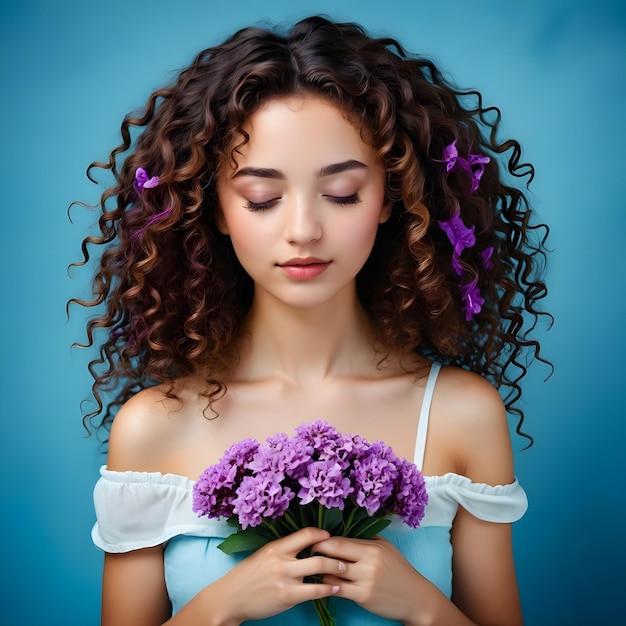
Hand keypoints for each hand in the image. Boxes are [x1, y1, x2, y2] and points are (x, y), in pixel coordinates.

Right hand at [214, 527, 343, 623]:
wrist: (230, 598)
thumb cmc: (247, 576)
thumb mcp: (263, 555)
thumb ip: (283, 550)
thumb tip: (305, 545)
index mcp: (276, 546)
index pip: (305, 534)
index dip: (321, 534)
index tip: (330, 537)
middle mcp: (282, 559)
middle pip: (317, 552)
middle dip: (335, 554)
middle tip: (344, 556)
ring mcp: (285, 578)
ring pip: (319, 569)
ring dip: (336, 569)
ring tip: (344, 570)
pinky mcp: (287, 597)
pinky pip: (314, 592)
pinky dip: (328, 589)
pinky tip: (335, 588)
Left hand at [312, 534, 427, 622]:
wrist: (415, 598)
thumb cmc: (399, 570)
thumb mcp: (385, 548)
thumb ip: (366, 539)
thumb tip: (343, 530)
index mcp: (372, 548)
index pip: (340, 541)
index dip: (323, 540)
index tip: (313, 539)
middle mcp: (368, 563)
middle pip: (334, 554)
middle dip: (317, 552)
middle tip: (306, 551)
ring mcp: (365, 581)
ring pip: (332, 573)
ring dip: (320, 571)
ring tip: (311, 567)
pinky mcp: (363, 597)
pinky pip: (338, 590)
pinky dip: (328, 585)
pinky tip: (323, 583)